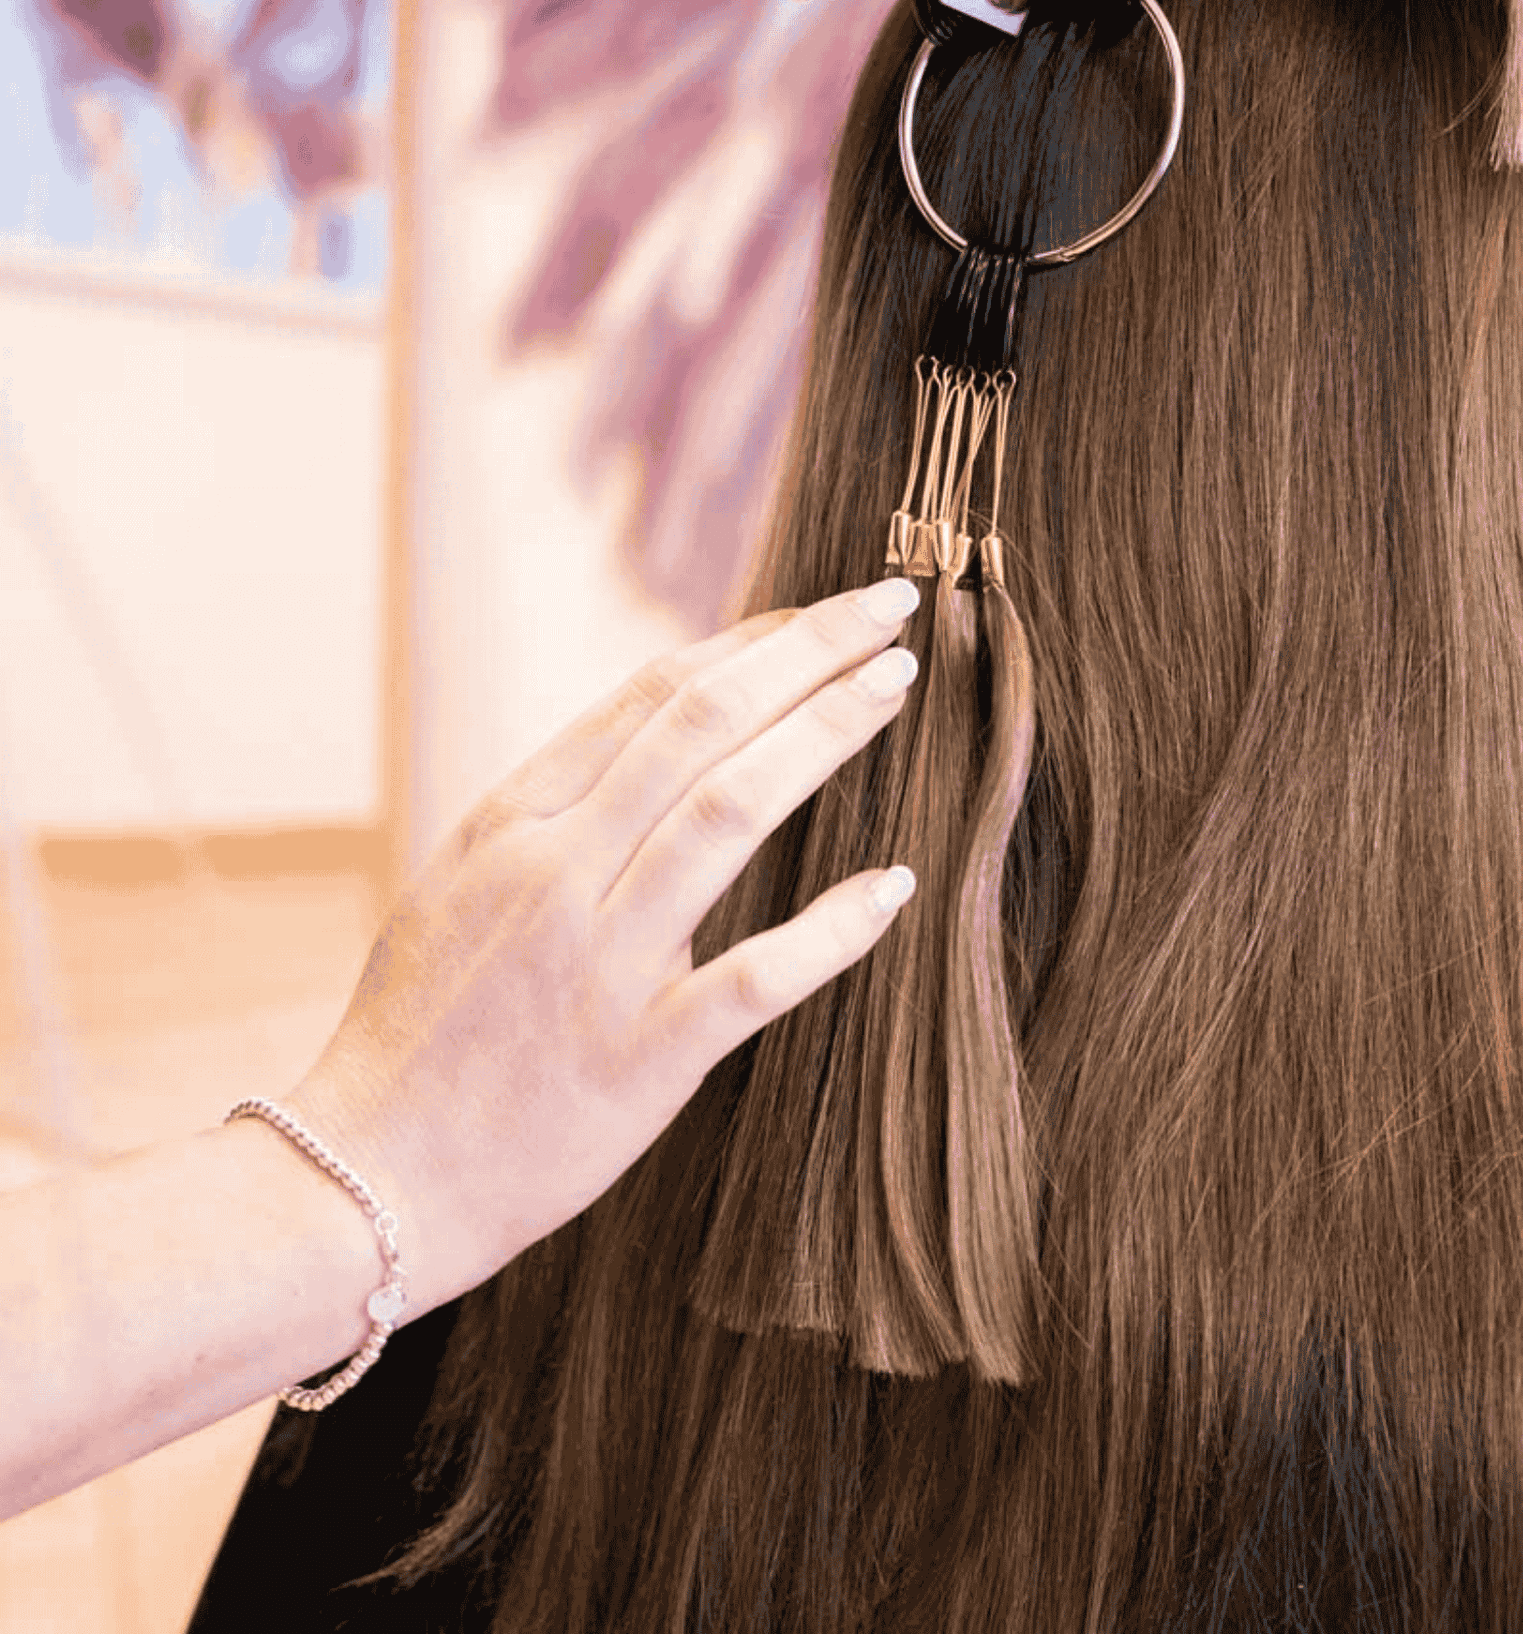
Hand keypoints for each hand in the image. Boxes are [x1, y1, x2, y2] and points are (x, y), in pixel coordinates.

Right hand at [280, 580, 924, 1316]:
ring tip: (896, 685)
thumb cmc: (423, 1026)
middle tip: (889, 606)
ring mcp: (601, 963)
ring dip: (824, 736)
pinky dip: (833, 929)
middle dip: (805, 653)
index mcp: (513, 821)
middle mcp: (557, 871)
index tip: (816, 616)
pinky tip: (894, 885)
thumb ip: (556, 808)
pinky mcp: (642, 1058)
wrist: (369, 1175)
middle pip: (702, 726)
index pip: (651, 698)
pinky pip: (756, 977)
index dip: (748, 643)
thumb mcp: (465, 881)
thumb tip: (658, 732)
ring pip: (730, 814)